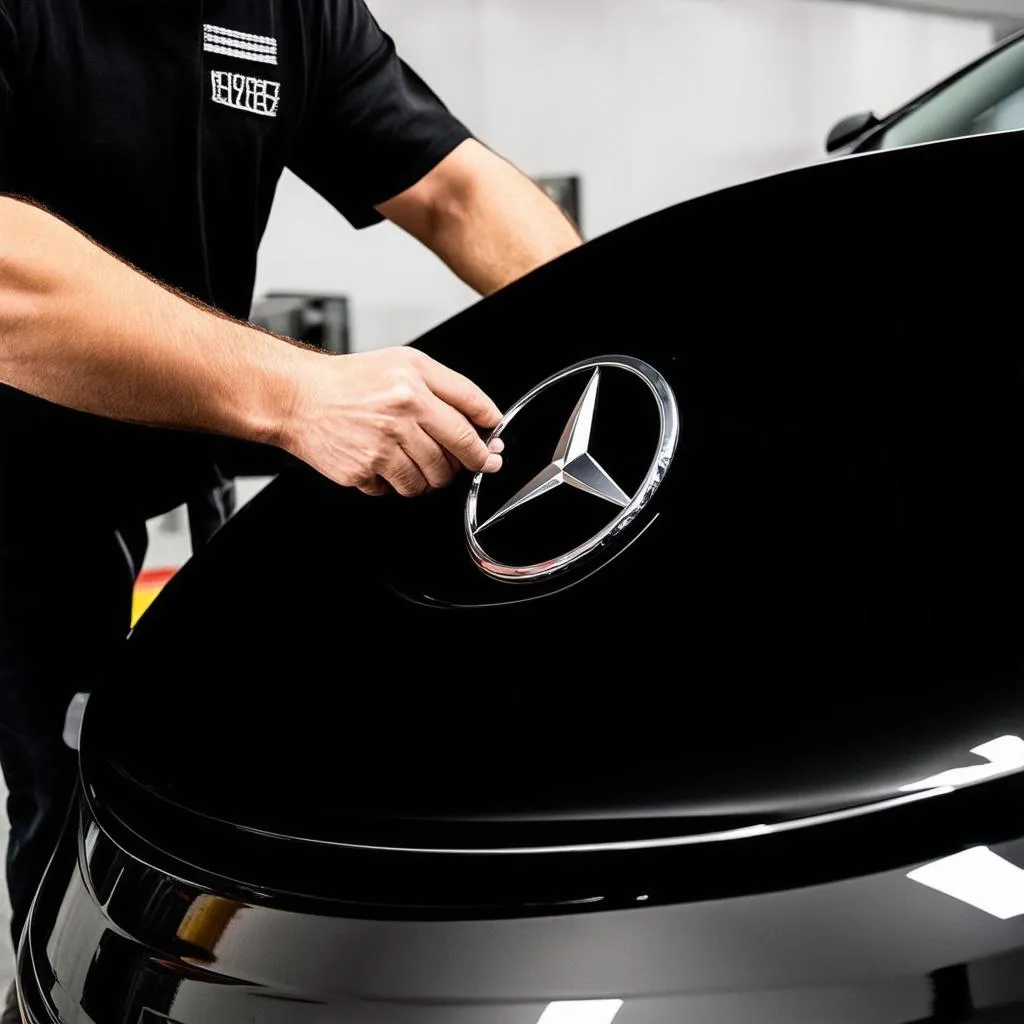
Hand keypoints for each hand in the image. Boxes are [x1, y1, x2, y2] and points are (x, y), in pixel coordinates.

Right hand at [281, 347, 503, 496]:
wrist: (300, 397)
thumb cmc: (354, 380)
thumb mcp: (407, 364)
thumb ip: (451, 388)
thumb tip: (488, 420)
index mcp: (414, 383)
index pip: (471, 417)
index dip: (489, 437)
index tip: (494, 447)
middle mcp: (400, 413)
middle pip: (457, 456)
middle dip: (466, 464)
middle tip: (458, 460)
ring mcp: (380, 446)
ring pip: (430, 480)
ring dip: (430, 478)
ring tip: (415, 459)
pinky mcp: (362, 470)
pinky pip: (397, 491)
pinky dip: (396, 483)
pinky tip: (386, 463)